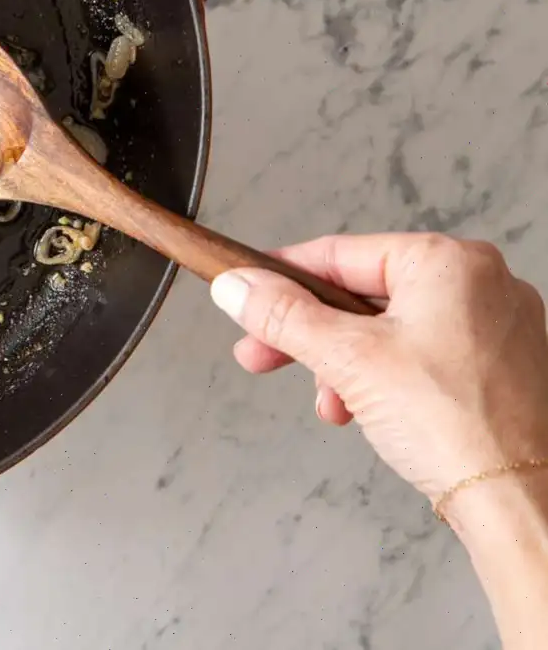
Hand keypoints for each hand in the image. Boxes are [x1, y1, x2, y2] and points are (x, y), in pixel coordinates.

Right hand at [210, 233, 547, 501]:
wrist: (517, 501)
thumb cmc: (458, 427)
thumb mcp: (346, 359)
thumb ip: (282, 315)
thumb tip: (238, 287)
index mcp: (448, 261)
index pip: (339, 254)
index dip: (281, 279)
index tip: (245, 294)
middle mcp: (480, 283)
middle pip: (361, 294)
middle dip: (308, 334)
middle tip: (263, 353)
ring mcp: (495, 325)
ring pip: (389, 329)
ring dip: (343, 364)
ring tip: (328, 401)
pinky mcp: (499, 366)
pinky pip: (422, 354)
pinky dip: (383, 378)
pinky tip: (364, 409)